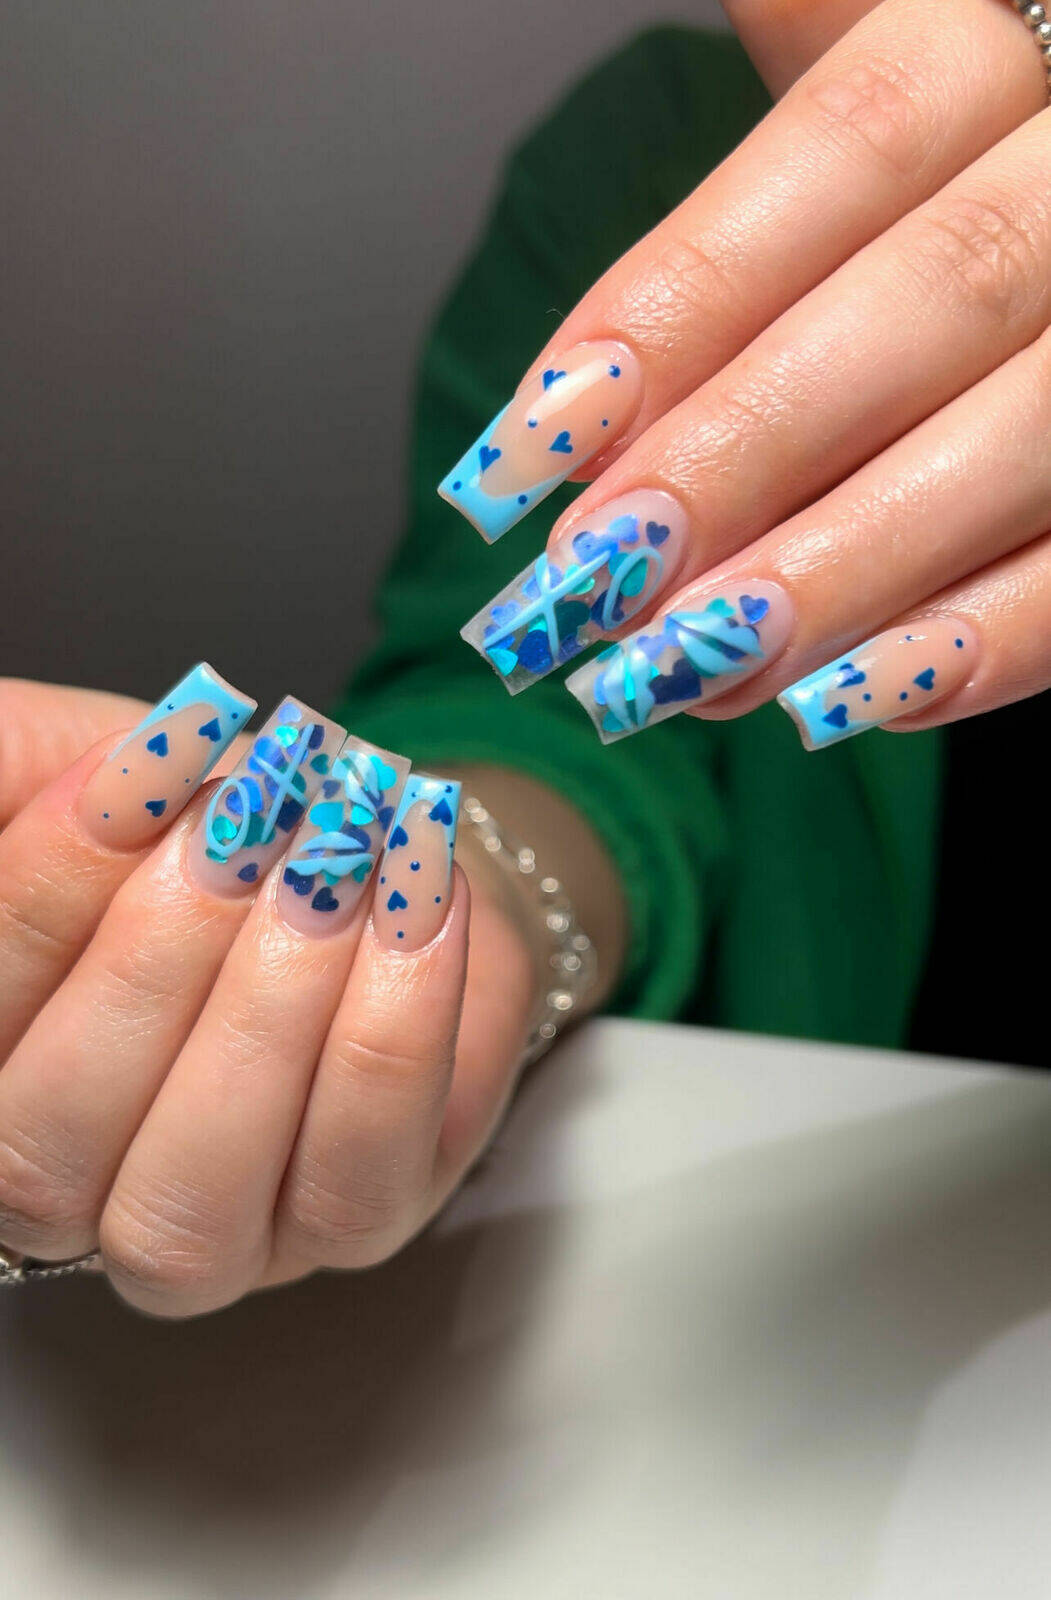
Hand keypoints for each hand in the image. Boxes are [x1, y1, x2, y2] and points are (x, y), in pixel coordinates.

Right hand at [0, 674, 538, 1316]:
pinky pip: (355, 1176)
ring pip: (192, 1204)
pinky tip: (415, 908)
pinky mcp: (348, 1230)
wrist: (370, 842)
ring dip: (268, 1011)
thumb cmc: (214, 817)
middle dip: (150, 968)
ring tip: (332, 862)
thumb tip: (58, 789)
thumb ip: (22, 771)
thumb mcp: (93, 768)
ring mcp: (208, 1239)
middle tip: (240, 828)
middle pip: (47, 1149)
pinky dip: (389, 1034)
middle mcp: (68, 1189)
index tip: (137, 771)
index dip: (46, 897)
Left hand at [448, 0, 1050, 748]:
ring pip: (1030, 439)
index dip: (687, 297)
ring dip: (848, 571)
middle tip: (602, 580)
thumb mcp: (832, 119)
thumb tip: (572, 347)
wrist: (1044, 244)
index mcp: (992, 64)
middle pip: (941, 296)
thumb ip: (727, 186)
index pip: (848, 148)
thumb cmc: (908, 211)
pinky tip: (840, 702)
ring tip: (695, 671)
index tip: (546, 433)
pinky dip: (985, 644)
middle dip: (751, 449)